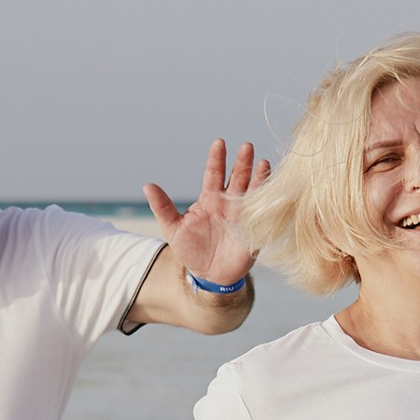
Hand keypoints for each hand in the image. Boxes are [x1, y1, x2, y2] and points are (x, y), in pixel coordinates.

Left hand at [142, 138, 267, 294]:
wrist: (209, 276)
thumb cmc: (190, 250)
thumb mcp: (173, 229)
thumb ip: (163, 207)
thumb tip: (147, 186)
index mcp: (210, 199)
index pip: (214, 173)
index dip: (217, 159)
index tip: (219, 143)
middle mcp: (228, 202)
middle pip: (237, 177)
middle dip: (242, 162)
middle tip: (246, 146)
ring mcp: (243, 214)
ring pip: (252, 191)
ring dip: (258, 177)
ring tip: (262, 162)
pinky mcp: (253, 229)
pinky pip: (262, 212)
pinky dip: (266, 201)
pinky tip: (272, 189)